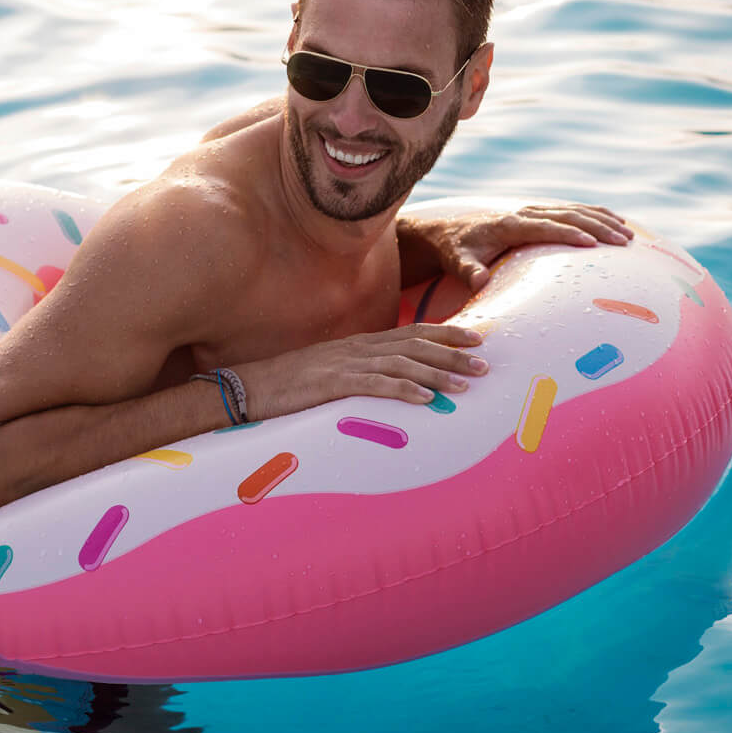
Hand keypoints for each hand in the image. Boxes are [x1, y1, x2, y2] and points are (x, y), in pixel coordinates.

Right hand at [233, 324, 487, 418]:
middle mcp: (358, 348)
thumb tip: (390, 382)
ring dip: (436, 373)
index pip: (412, 332)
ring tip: (464, 384)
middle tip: (485, 361)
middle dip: (452, 352)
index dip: (446, 332)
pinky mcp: (331, 384)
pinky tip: (426, 400)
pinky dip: (403, 390)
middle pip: (415, 344)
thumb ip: (361, 372)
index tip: (477, 336)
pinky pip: (374, 385)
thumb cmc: (288, 384)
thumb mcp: (331, 372)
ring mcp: (345, 364)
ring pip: (402, 364)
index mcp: (360, 343)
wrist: (246, 386)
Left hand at [411, 203, 631, 290]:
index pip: (546, 227)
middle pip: (568, 215)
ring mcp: (534, 211)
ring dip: (603, 220)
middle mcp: (525, 213)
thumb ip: (468, 271)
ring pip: (575, 210)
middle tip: (623, 242)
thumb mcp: (457, 262)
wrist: (449, 234)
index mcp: (510, 224)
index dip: (569, 234)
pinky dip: (596, 214)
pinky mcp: (539, 214)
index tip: (593, 244)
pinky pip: (573, 211)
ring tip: (629, 234)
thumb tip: (478, 280)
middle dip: (598, 227)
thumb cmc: (456, 252)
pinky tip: (617, 221)